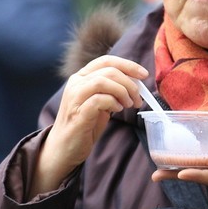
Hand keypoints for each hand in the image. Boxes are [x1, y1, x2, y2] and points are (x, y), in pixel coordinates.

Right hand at [33, 55, 147, 194]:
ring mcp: (75, 97)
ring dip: (123, 92)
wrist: (64, 148)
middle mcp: (75, 83)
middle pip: (108, 70)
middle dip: (130, 83)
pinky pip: (100, 99)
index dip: (128, 65)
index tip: (144, 74)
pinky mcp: (78, 113)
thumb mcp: (99, 103)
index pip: (106, 60)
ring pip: (103, 81)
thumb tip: (135, 84)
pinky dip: (113, 103)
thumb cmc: (84, 125)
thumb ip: (111, 91)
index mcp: (80, 77)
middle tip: (138, 98)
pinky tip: (117, 110)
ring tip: (129, 105)